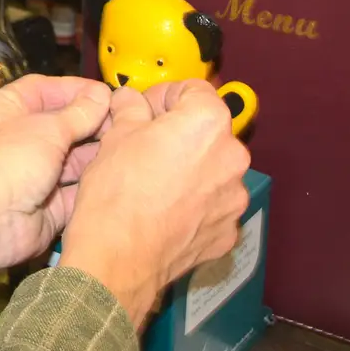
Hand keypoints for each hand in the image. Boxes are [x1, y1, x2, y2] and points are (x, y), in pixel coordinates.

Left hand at [0, 75, 111, 276]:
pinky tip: (122, 174)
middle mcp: (19, 139)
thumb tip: (103, 94)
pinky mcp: (48, 205)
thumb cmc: (11, 160)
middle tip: (127, 121)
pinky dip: (94, 183)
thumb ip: (79, 113)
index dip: (75, 90)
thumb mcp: (47, 127)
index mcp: (6, 109)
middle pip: (62, 124)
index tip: (108, 93)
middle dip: (92, 123)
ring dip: (97, 153)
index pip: (44, 89)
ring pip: (73, 159)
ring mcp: (34, 174)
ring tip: (131, 145)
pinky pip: (76, 190)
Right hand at [57, 79, 251, 326]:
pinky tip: (164, 212)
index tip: (145, 109)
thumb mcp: (115, 137)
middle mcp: (232, 157)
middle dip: (179, 135)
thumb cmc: (116, 196)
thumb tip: (131, 101)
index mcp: (207, 122)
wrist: (118, 260)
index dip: (164, 95)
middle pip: (208, 132)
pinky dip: (194, 205)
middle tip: (145, 147)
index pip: (194, 90)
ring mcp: (234, 198)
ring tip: (154, 184)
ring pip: (212, 170)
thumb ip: (131, 110)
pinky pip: (213, 206)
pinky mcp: (228, 231)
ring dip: (189, 170)